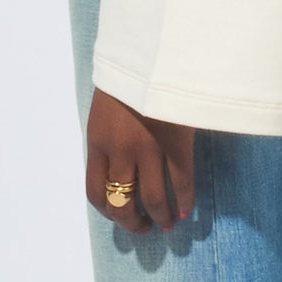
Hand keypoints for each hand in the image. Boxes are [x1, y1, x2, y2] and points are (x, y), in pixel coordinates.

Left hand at [86, 89, 195, 232]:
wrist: (150, 53)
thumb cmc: (127, 79)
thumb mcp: (105, 111)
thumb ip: (108, 139)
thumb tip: (118, 169)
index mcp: (98, 143)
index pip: (95, 192)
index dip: (108, 212)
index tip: (120, 217)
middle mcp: (119, 151)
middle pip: (122, 202)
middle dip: (133, 222)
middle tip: (145, 228)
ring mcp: (148, 149)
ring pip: (152, 198)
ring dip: (161, 217)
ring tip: (168, 223)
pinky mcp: (175, 143)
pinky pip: (181, 181)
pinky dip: (184, 199)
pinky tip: (185, 208)